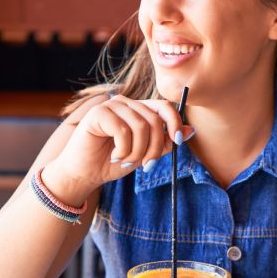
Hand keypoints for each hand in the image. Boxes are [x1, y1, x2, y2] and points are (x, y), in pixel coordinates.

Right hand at [44, 95, 192, 203]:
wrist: (84, 174)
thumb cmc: (112, 162)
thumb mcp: (145, 154)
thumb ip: (166, 142)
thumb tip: (192, 130)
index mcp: (138, 109)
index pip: (165, 107)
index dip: (175, 123)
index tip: (179, 142)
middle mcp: (126, 103)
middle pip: (155, 119)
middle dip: (155, 147)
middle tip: (146, 165)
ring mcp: (111, 106)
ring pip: (140, 126)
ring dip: (138, 151)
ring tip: (127, 161)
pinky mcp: (98, 113)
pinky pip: (122, 131)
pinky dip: (123, 150)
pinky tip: (115, 156)